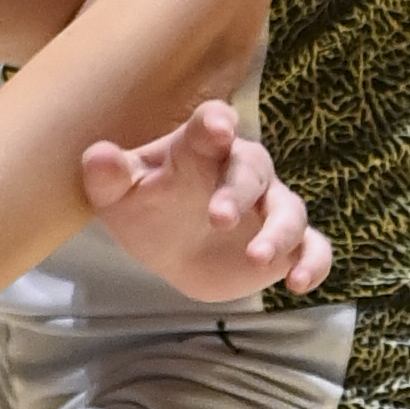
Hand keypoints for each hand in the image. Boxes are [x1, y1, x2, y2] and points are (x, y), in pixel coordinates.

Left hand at [81, 101, 331, 301]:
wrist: (172, 246)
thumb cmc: (146, 206)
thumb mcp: (119, 193)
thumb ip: (107, 175)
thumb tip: (97, 156)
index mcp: (200, 148)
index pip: (211, 124)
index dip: (215, 124)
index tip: (216, 129)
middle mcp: (243, 170)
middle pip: (251, 169)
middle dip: (238, 192)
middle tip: (218, 219)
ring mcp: (269, 206)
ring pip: (288, 209)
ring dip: (278, 232)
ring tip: (257, 259)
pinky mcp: (287, 242)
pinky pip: (312, 246)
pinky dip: (312, 262)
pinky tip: (298, 283)